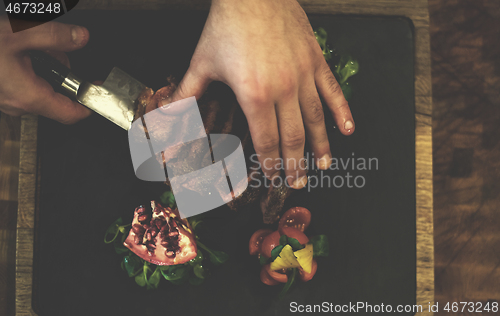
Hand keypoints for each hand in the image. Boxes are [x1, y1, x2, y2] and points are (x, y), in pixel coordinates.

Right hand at [0, 17, 90, 123]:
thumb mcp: (20, 33)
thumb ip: (55, 37)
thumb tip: (80, 38)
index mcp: (28, 96)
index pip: (71, 114)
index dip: (89, 103)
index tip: (99, 90)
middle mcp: (17, 104)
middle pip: (56, 95)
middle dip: (61, 70)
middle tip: (54, 47)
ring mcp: (6, 100)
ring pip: (39, 86)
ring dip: (42, 64)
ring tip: (28, 44)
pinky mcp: (1, 92)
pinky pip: (23, 83)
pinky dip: (27, 66)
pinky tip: (17, 50)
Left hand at [160, 0, 354, 188]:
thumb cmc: (227, 25)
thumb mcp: (202, 63)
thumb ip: (186, 95)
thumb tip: (164, 119)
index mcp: (255, 94)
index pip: (266, 140)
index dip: (270, 163)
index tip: (274, 178)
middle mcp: (284, 89)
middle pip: (293, 137)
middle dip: (295, 164)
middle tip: (298, 183)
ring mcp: (303, 75)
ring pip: (317, 119)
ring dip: (320, 147)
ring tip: (323, 166)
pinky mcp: (316, 60)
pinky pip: (333, 91)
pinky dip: (343, 112)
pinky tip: (349, 130)